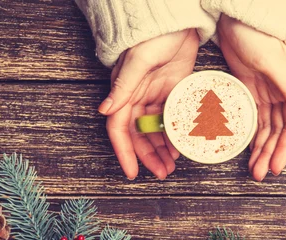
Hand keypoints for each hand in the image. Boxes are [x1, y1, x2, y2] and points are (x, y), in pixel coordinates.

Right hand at [99, 29, 199, 179]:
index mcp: (124, 93)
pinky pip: (170, 119)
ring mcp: (155, 96)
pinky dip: (174, 135)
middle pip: (139, 136)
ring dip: (162, 150)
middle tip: (162, 173)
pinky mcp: (172, 92)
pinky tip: (181, 147)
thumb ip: (124, 87)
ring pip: (155, 131)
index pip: (120, 130)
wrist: (177, 20)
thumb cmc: (154, 36)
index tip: (132, 172)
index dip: (125, 152)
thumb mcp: (139, 62)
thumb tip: (104, 110)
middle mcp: (137, 98)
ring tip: (172, 167)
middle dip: (148, 157)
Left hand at [217, 15, 285, 180]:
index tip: (276, 168)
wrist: (237, 19)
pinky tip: (248, 149)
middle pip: (279, 133)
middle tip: (259, 175)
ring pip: (266, 130)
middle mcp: (282, 95)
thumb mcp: (273, 63)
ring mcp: (266, 95)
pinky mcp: (250, 91)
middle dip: (270, 155)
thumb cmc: (257, 36)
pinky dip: (252, 136)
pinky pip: (254, 120)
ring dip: (261, 150)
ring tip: (253, 169)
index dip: (285, 149)